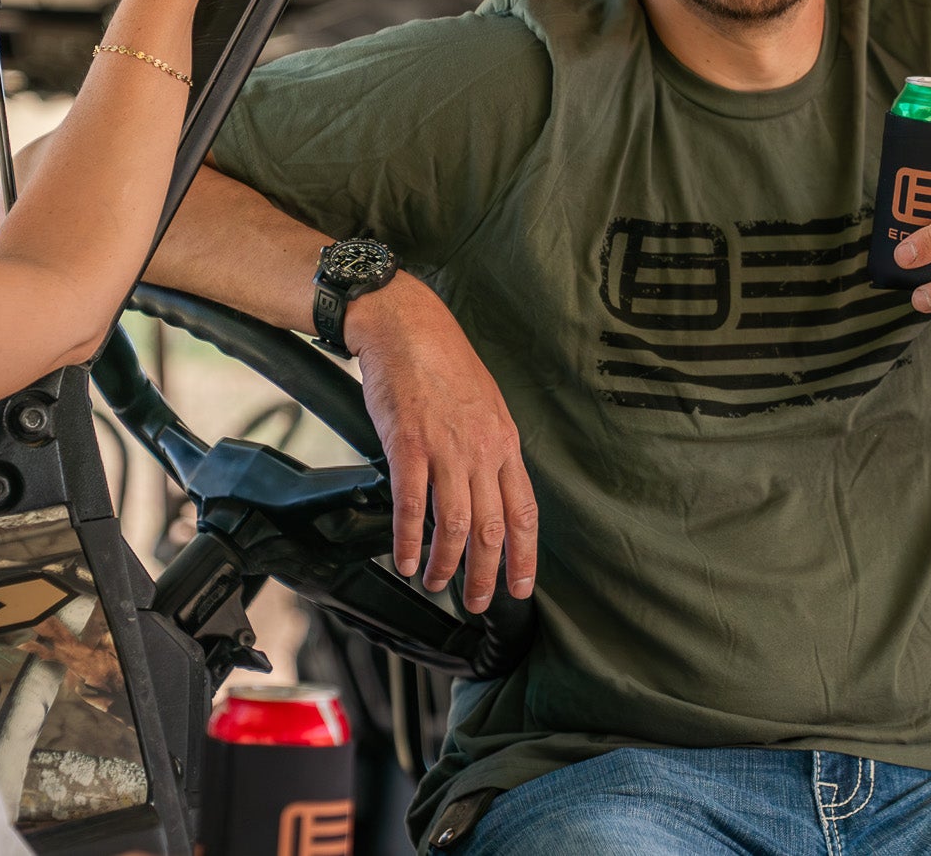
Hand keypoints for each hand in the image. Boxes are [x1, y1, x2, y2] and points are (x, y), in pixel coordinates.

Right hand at [350, 275, 537, 611]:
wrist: (408, 327)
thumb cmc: (444, 364)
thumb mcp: (486, 406)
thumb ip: (490, 449)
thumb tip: (491, 489)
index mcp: (505, 443)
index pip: (524, 511)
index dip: (524, 554)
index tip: (521, 587)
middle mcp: (482, 451)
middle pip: (491, 527)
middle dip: (486, 574)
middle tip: (476, 603)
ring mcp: (445, 449)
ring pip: (454, 524)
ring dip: (446, 564)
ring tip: (437, 585)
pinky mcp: (407, 445)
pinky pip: (411, 504)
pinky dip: (409, 540)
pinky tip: (406, 562)